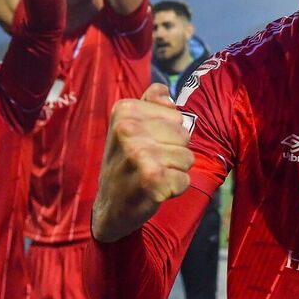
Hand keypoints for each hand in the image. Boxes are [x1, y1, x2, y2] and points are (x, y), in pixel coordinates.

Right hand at [92, 84, 194, 242]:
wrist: (110, 205)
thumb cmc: (126, 162)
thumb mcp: (130, 126)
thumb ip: (151, 103)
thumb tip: (167, 93)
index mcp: (124, 110)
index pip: (177, 116)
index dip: (168, 134)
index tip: (147, 144)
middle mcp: (128, 128)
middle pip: (185, 135)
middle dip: (174, 152)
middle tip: (150, 163)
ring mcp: (138, 153)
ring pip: (188, 157)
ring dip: (175, 171)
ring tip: (152, 175)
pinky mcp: (150, 179)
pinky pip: (184, 180)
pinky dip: (174, 188)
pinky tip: (154, 190)